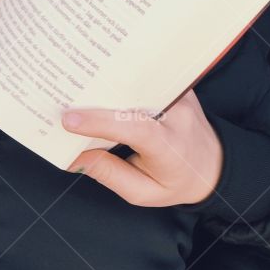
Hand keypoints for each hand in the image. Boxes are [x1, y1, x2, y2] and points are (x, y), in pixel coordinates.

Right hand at [61, 89, 223, 205]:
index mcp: (170, 146)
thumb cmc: (175, 182)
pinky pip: (142, 78)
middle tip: (57, 95)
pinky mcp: (174, 83)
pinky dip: (116, 81)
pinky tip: (93, 80)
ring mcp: (178, 94)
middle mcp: (176, 114)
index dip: (101, 122)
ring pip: (135, 83)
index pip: (136, 128)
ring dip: (102, 84)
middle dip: (92, 96)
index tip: (68, 120)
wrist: (212, 164)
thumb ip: (109, 174)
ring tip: (69, 83)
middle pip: (130, 98)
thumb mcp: (143, 192)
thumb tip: (74, 155)